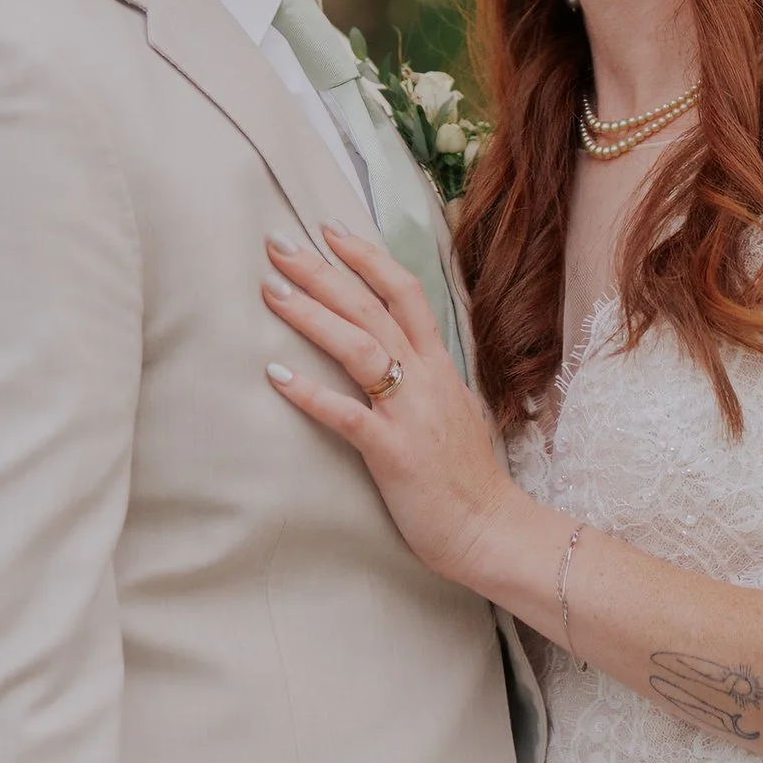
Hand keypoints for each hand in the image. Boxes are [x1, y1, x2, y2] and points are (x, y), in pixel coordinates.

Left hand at [263, 227, 521, 587]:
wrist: (492, 531)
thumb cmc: (467, 480)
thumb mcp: (454, 413)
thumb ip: (427, 382)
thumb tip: (398, 360)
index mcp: (440, 368)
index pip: (405, 293)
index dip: (367, 258)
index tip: (329, 231)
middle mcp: (426, 380)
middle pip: (371, 308)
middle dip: (322, 271)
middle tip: (277, 243)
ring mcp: (410, 414)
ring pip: (358, 347)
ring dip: (312, 314)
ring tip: (271, 290)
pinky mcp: (392, 453)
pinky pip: (345, 415)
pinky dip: (309, 392)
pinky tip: (275, 373)